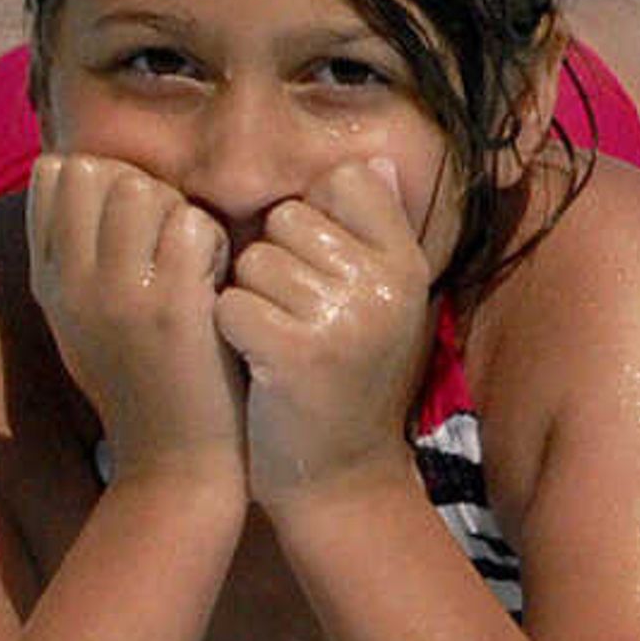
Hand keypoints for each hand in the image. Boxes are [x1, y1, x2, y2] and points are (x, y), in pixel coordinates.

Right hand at [25, 151, 248, 485]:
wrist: (175, 464)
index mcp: (49, 282)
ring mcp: (119, 294)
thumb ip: (72, 251)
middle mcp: (73, 284)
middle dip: (146, 191)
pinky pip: (192, 224)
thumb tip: (63, 167)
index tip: (134, 227)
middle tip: (171, 245)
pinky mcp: (172, 307)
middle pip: (102, 172)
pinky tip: (218, 281)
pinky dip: (215, 243)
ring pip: (145, 190)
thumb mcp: (82, 320)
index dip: (107, 180)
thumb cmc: (144, 384)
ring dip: (180, 214)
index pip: (55, 175)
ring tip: (195, 264)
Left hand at [216, 158, 438, 511]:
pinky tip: (256, 362)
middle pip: (288, 217)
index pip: (345, 181)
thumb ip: (377, 232)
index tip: (319, 268)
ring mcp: (343, 317)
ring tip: (278, 341)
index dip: (312, 217)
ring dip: (250, 297)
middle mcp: (386, 283)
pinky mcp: (294, 353)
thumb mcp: (383, 303)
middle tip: (297, 317)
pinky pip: (231, 302)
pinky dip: (230, 331)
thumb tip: (375, 159)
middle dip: (275, 260)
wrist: (341, 480)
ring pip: (253, 259)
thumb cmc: (349, 380)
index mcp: (409, 263)